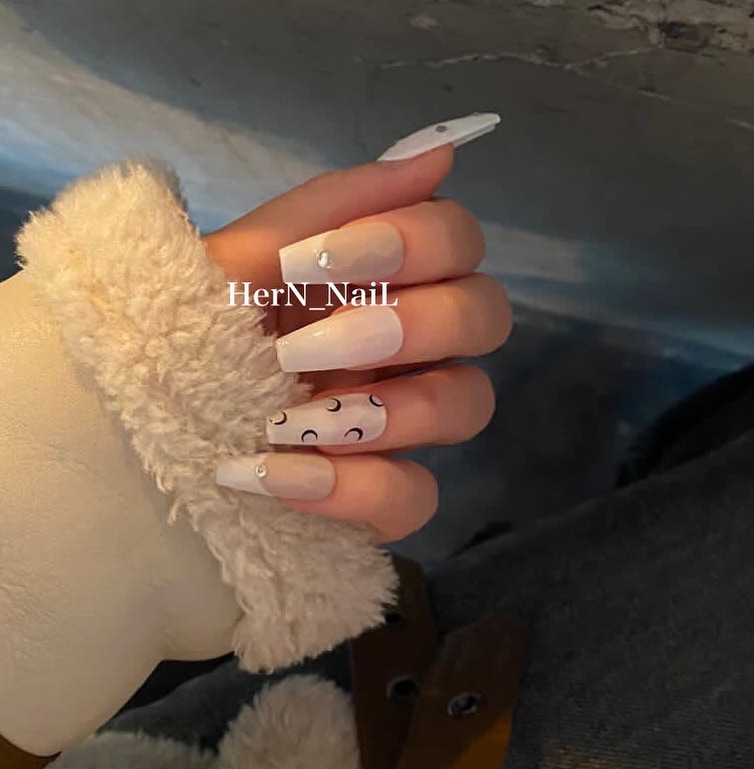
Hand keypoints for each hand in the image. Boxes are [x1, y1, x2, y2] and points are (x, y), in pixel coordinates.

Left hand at [205, 145, 511, 539]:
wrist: (133, 414)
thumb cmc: (190, 325)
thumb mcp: (245, 260)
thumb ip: (338, 204)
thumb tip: (440, 149)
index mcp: (383, 279)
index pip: (459, 241)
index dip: (412, 244)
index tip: (315, 262)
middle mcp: (410, 343)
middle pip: (486, 316)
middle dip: (409, 324)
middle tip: (307, 346)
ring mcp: (402, 422)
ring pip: (469, 405)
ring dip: (391, 411)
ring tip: (291, 423)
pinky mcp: (381, 494)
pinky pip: (415, 500)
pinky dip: (353, 491)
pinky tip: (276, 477)